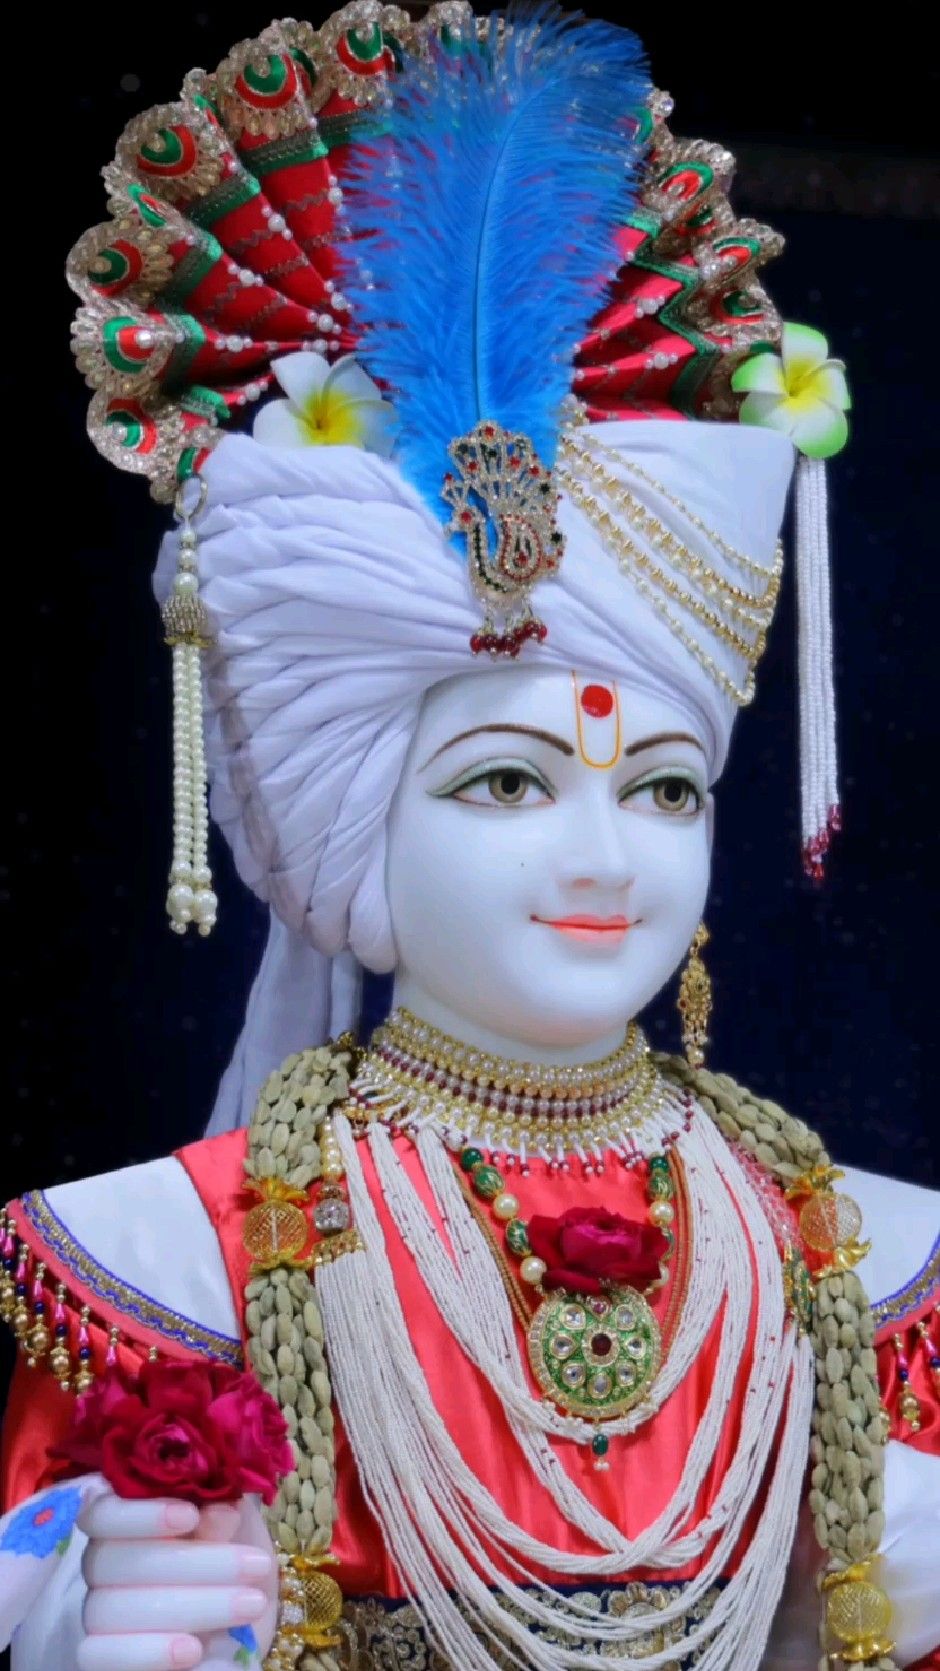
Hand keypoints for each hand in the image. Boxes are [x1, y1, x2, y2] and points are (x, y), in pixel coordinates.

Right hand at [77, 1492, 276, 1669]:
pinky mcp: (102, 1655)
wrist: (240, 1613)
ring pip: (116, 1609)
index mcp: (121, 1520)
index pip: (104, 1512)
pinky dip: (148, 1654)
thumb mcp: (234, 1528)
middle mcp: (99, 1564)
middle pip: (119, 1561)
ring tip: (252, 1604)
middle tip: (256, 1565)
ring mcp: (97, 1612)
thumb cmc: (230, 1556)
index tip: (191, 1515)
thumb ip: (218, 1517)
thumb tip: (218, 1510)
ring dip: (193, 1607)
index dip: (141, 1514)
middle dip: (195, 1563)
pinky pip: (102, 1655)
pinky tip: (193, 1650)